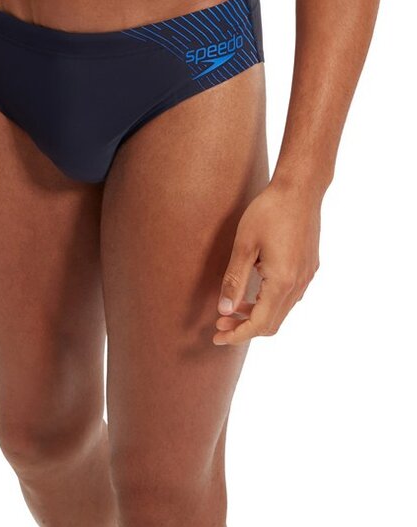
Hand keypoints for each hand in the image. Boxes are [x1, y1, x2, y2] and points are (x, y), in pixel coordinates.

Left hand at [213, 179, 320, 345]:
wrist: (300, 189)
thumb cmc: (269, 211)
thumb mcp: (245, 244)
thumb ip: (235, 280)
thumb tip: (224, 310)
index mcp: (282, 282)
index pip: (259, 324)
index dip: (237, 335)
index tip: (216, 337)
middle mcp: (298, 285)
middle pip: (272, 323)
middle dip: (244, 328)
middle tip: (220, 323)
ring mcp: (307, 277)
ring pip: (282, 311)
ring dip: (257, 315)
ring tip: (233, 307)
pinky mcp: (309, 268)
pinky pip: (290, 297)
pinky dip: (270, 302)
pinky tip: (255, 289)